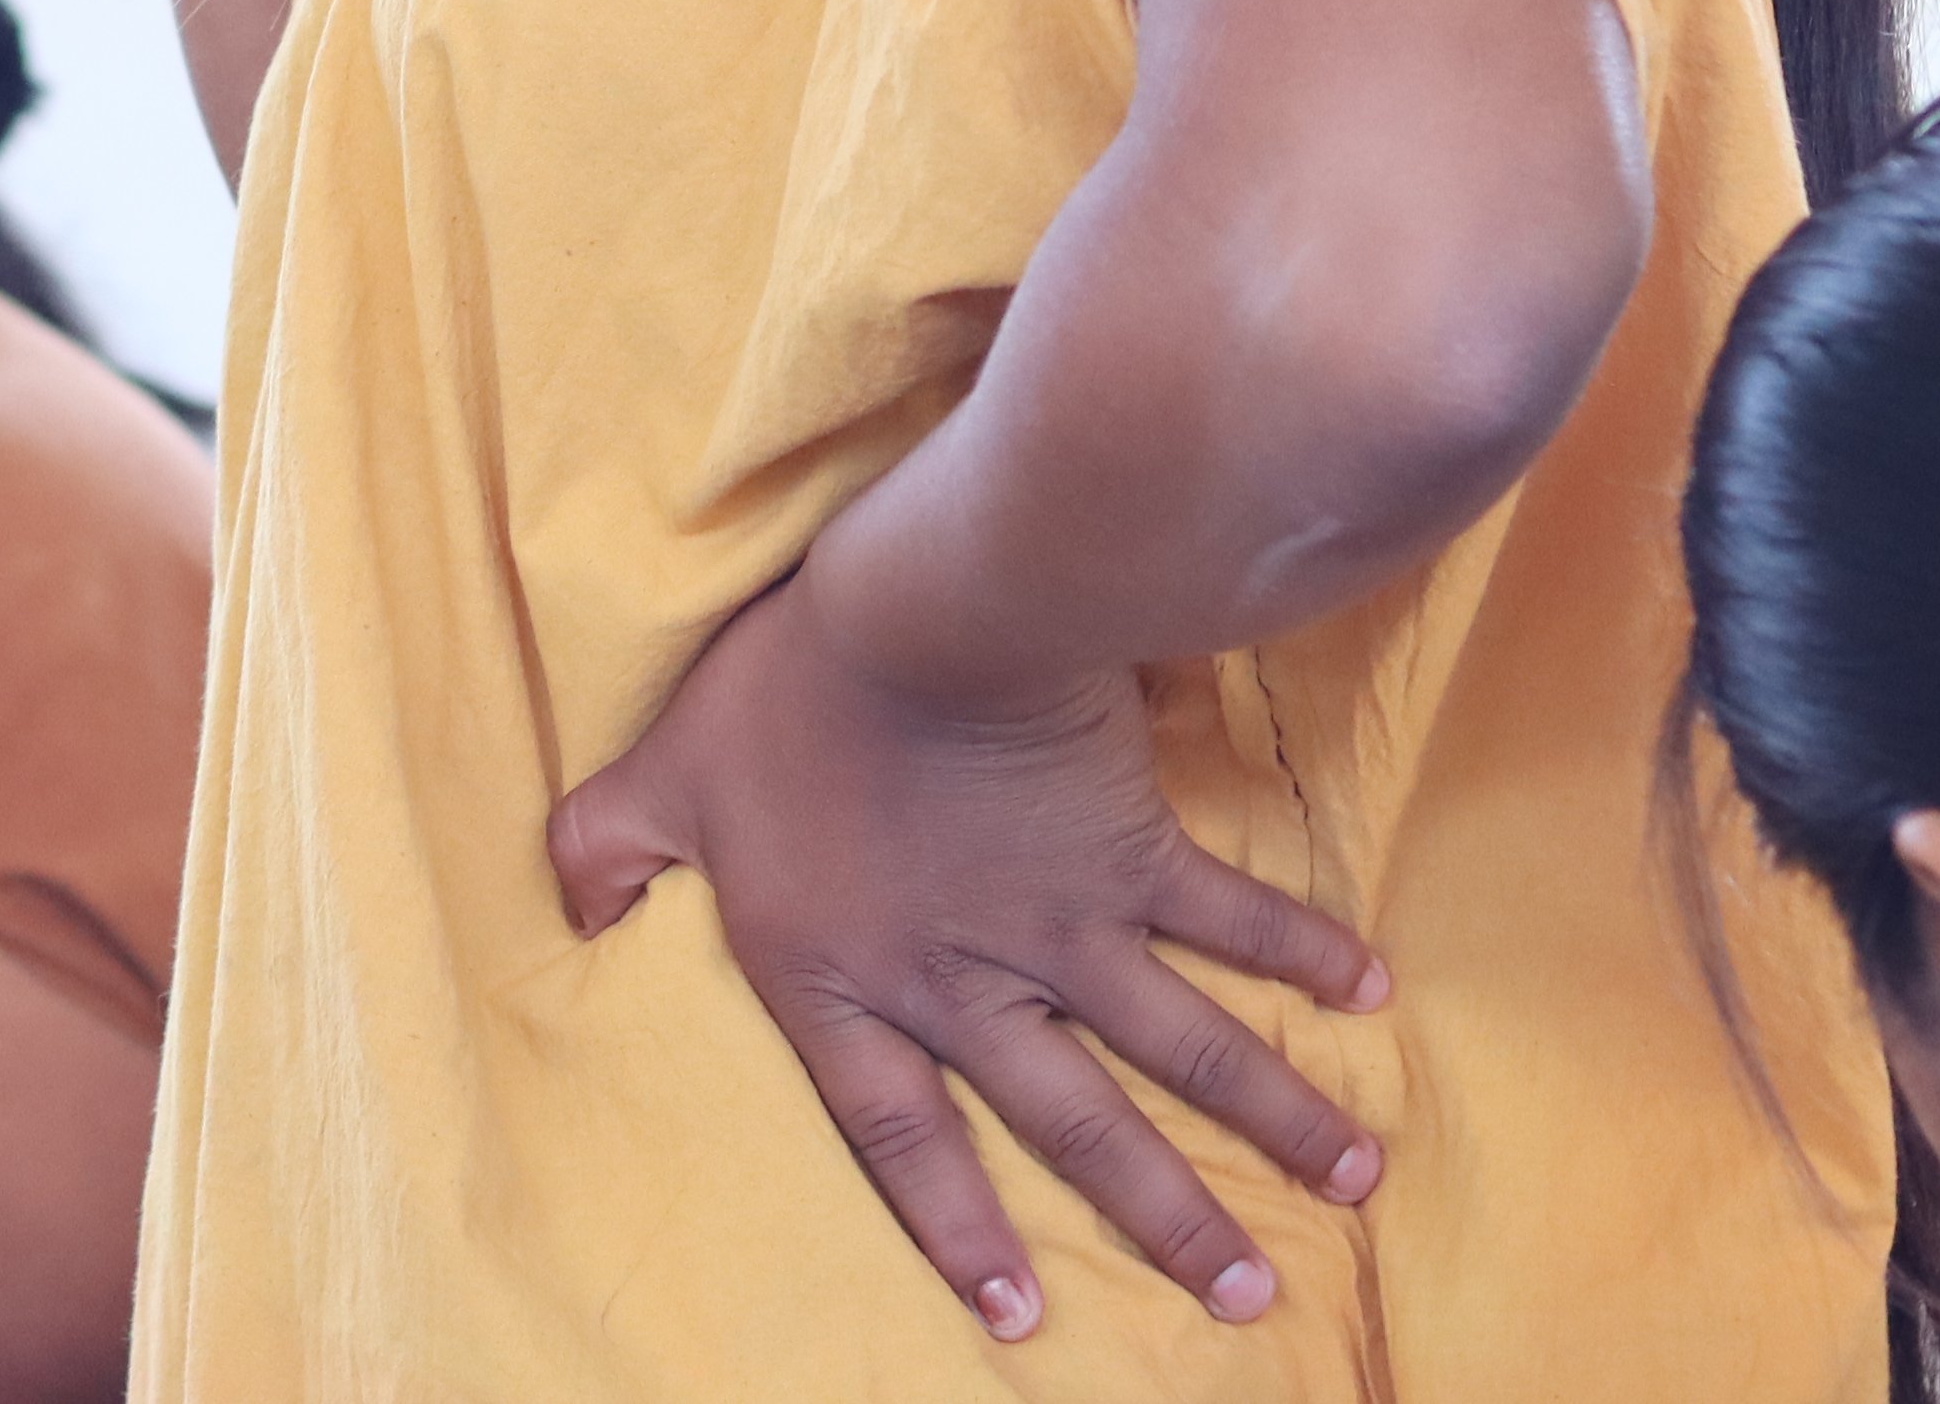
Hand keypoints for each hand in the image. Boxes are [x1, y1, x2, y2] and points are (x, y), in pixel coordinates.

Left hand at [548, 570, 1389, 1342]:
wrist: (914, 622)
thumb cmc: (778, 700)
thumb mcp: (658, 779)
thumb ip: (606, 849)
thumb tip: (569, 901)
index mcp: (852, 986)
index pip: (902, 1139)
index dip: (957, 1230)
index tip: (1021, 1318)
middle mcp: (968, 983)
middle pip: (1080, 1128)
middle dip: (1169, 1217)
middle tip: (1247, 1299)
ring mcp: (1063, 925)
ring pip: (1185, 1049)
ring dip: (1273, 1117)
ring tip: (1353, 1183)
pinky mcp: (1132, 849)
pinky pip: (1227, 916)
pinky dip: (1299, 953)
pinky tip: (1369, 993)